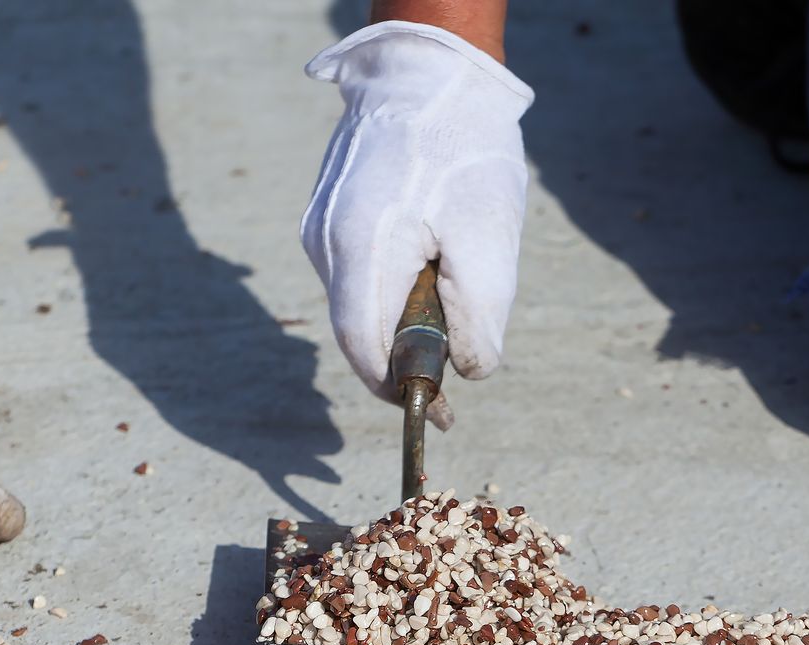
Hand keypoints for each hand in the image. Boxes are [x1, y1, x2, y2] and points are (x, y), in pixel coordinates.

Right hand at [301, 20, 533, 420]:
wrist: (428, 72)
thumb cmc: (463, 149)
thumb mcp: (490, 239)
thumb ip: (480, 320)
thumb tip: (468, 373)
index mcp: (360, 250)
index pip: (362, 350)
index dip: (396, 389)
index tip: (435, 408)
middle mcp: (325, 242)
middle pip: (358, 330)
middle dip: (403, 356)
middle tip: (455, 365)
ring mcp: (319, 226)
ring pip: (358, 302)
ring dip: (400, 315)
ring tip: (449, 284)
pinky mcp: (325, 214)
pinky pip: (357, 271)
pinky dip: (391, 283)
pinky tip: (427, 256)